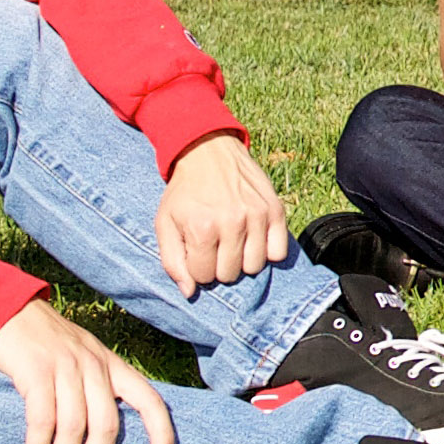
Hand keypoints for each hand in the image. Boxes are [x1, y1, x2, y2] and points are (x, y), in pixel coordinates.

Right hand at [0, 299, 174, 443]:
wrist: (9, 308)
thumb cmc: (46, 343)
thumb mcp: (83, 357)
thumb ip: (96, 388)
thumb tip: (98, 438)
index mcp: (112, 365)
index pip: (149, 399)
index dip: (161, 431)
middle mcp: (95, 365)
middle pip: (107, 426)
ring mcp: (66, 367)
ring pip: (74, 428)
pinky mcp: (36, 371)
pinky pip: (42, 421)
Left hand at [156, 132, 289, 295]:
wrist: (208, 151)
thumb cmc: (184, 191)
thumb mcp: (165, 222)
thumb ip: (171, 261)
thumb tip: (189, 292)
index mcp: (202, 228)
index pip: (203, 277)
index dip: (197, 266)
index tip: (196, 250)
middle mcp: (232, 223)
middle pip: (230, 275)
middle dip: (218, 265)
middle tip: (214, 245)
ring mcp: (257, 216)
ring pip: (255, 267)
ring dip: (242, 260)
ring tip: (233, 242)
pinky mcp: (275, 210)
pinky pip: (278, 252)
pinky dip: (267, 251)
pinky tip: (253, 239)